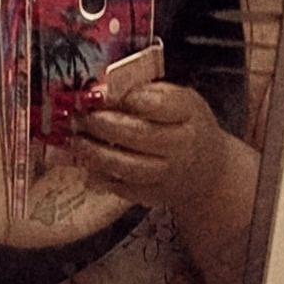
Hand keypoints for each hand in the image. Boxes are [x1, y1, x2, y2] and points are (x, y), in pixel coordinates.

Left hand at [71, 82, 227, 207]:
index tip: (100, 94)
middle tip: (79, 118)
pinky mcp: (155, 195)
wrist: (206, 170)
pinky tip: (86, 164)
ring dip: (97, 154)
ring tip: (76, 142)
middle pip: (140, 134)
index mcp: (188, 111)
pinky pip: (124, 188)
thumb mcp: (175, 100)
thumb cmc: (183, 125)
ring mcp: (170, 173)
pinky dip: (101, 176)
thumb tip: (101, 88)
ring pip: (130, 166)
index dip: (127, 100)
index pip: (160, 104)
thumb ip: (143, 91)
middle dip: (103, 125)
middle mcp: (183, 144)